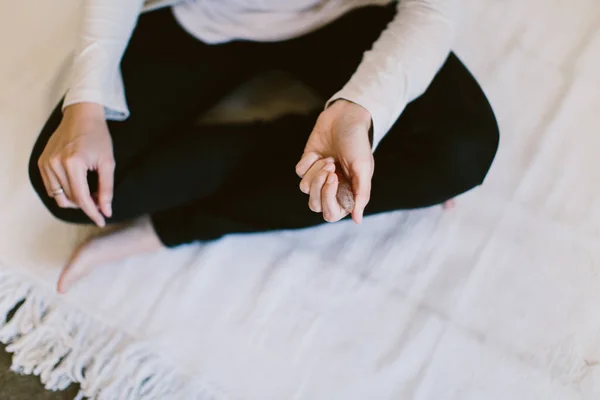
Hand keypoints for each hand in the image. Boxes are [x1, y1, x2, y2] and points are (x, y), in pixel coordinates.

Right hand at [37, 103, 113, 226]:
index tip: (102, 221)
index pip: (81, 198)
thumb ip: (106, 189)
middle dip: (87, 205)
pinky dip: (64, 192)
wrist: (82, 115)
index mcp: (73, 163)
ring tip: (90, 192)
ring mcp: (45, 163)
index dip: (93, 212)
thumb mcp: (108, 162)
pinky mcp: (41, 162)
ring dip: (75, 200)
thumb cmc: (98, 137)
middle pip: (71, 199)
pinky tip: (77, 185)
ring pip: (59, 196)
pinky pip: (52, 187)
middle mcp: (55, 163)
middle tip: (100, 200)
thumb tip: (106, 211)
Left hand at [296, 99, 373, 223]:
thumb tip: (357, 220)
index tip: (335, 179)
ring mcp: (318, 176)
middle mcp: (331, 188)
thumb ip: (361, 195)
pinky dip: (309, 161)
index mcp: (347, 193)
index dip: (329, 201)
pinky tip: (319, 152)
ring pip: (305, 188)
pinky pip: (300, 172)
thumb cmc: (358, 143)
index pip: (331, 214)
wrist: (345, 117)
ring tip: (329, 158)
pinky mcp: (307, 163)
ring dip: (316, 171)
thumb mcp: (363, 168)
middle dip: (319, 187)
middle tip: (331, 167)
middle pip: (315, 205)